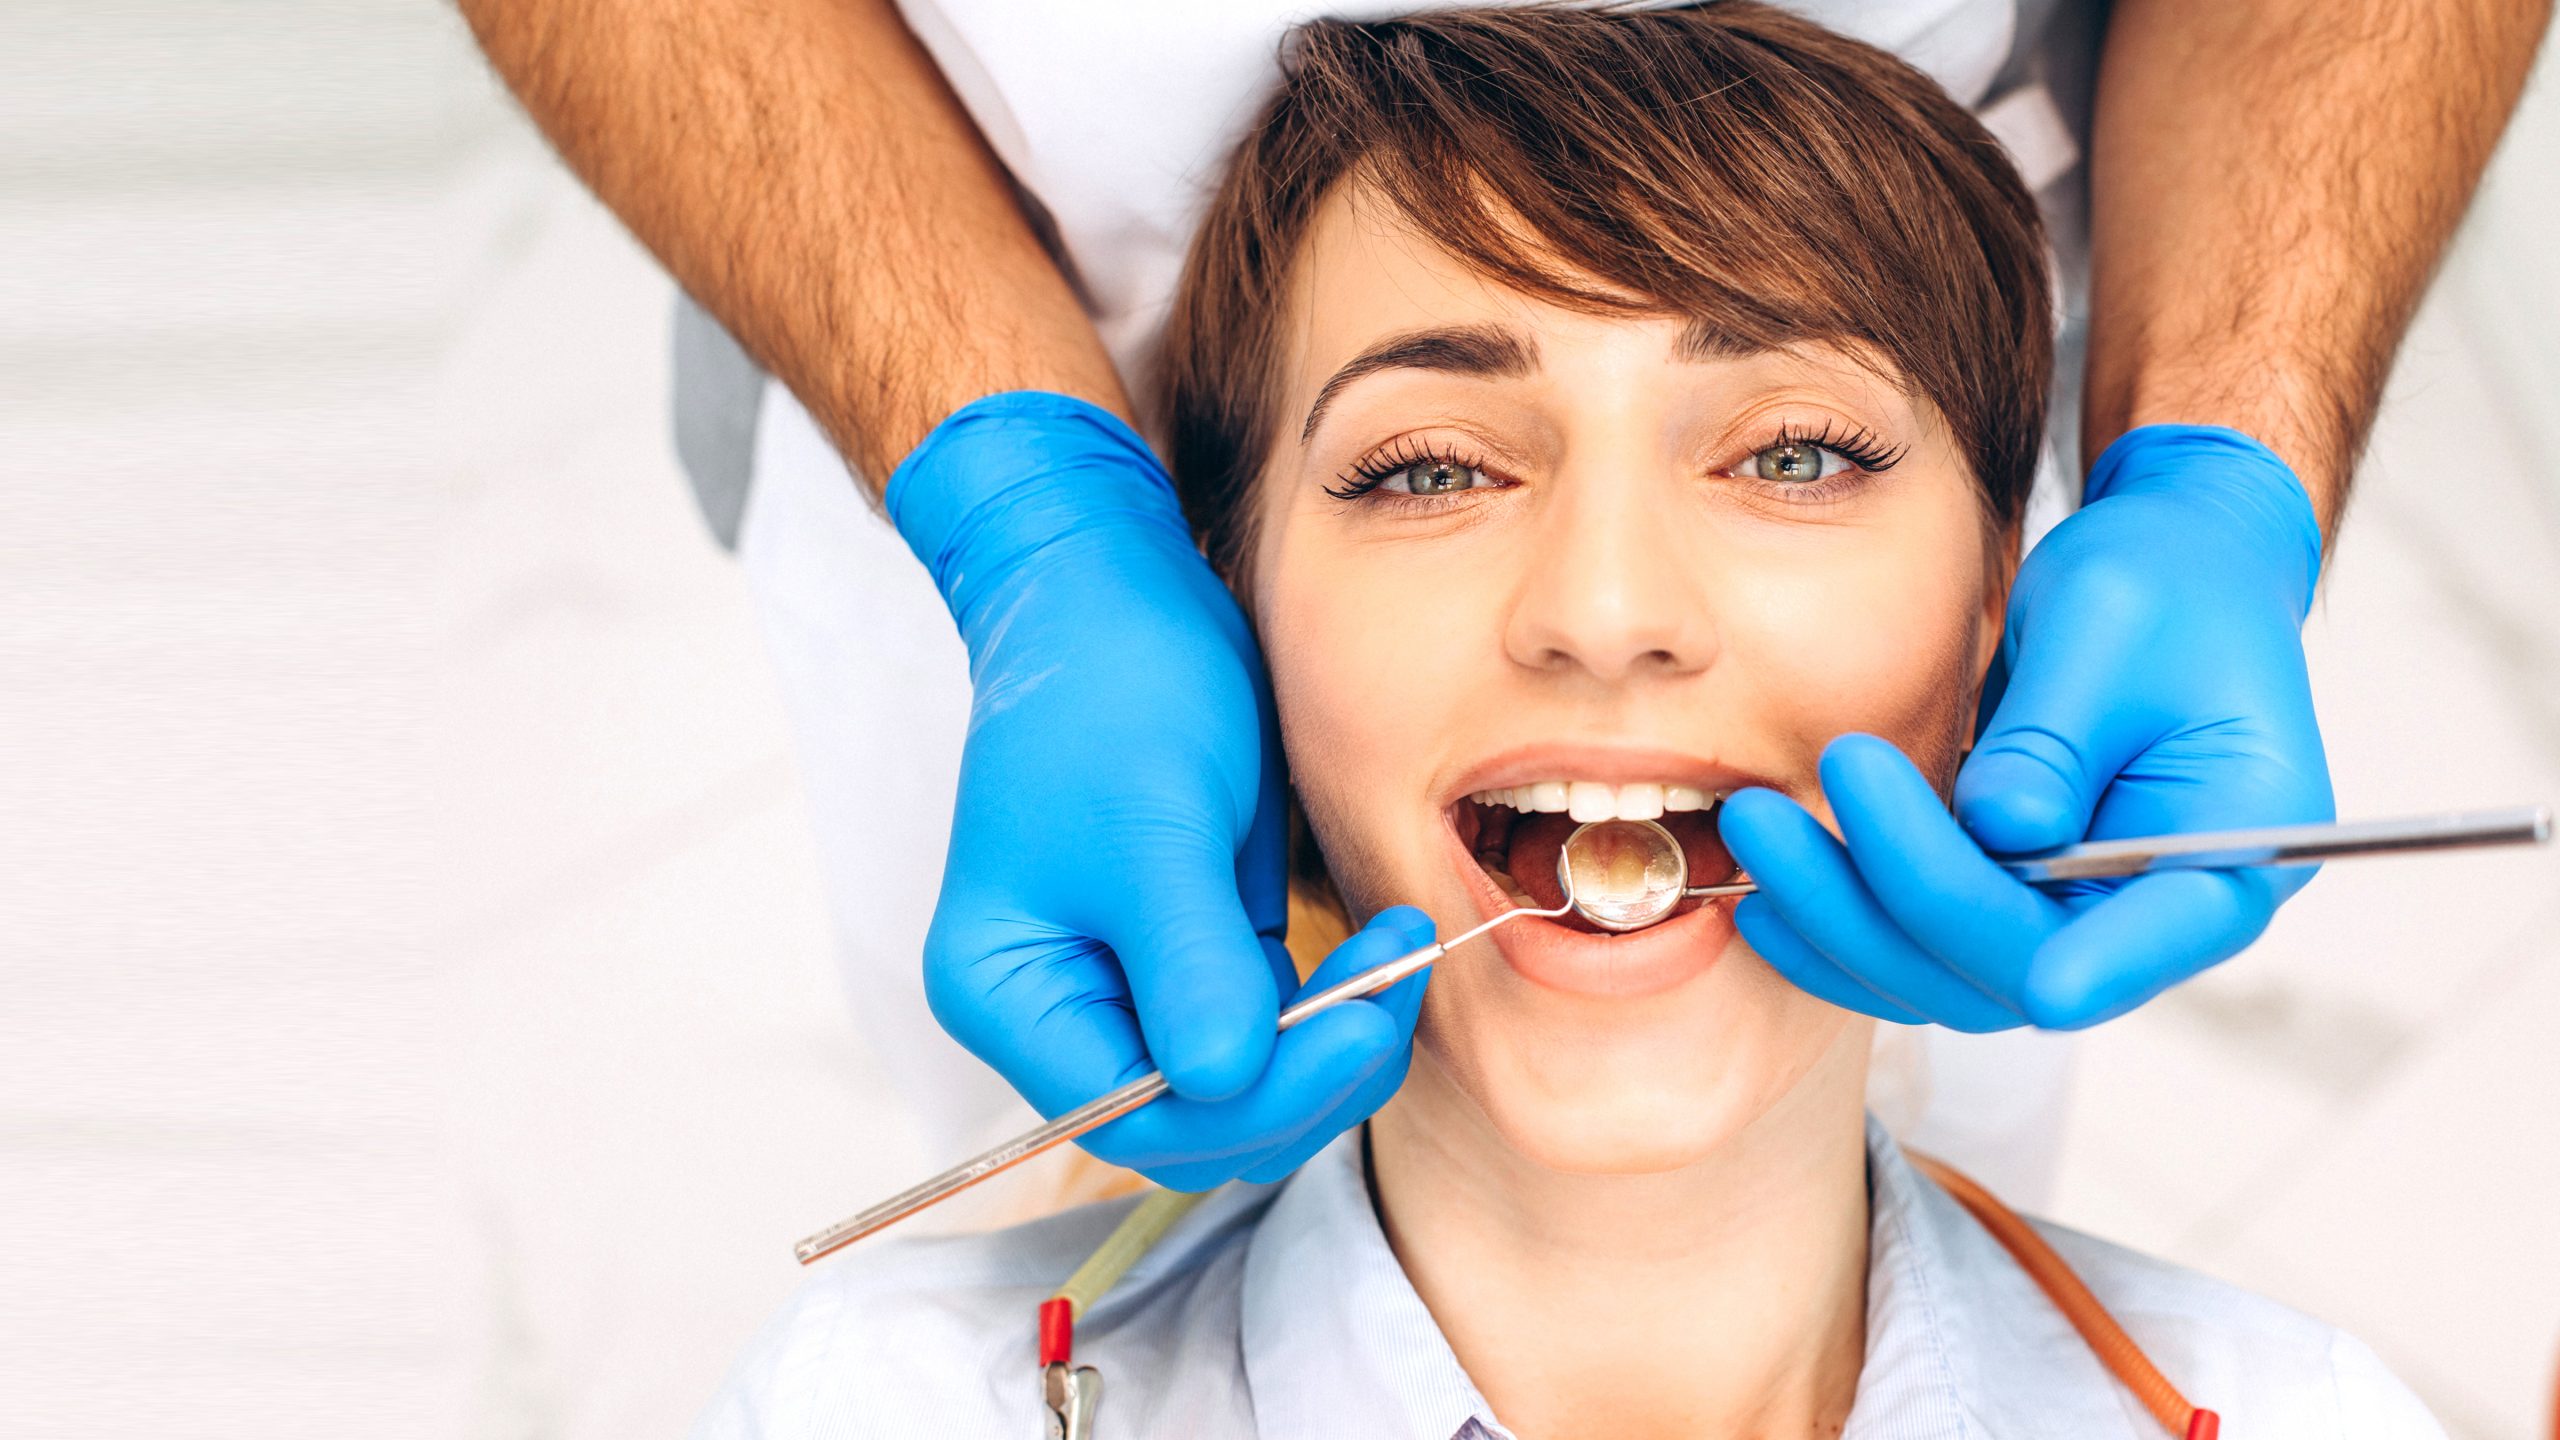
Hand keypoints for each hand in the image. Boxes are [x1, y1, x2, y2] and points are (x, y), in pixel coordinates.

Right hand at [889, 392, 1425, 1185]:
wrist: (1112, 589)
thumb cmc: (1112, 688)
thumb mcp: (1154, 824)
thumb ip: (1190, 962)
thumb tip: (1229, 1080)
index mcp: (1009, 992)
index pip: (1134, 1116)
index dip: (1255, 1099)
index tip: (1358, 1029)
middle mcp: (1057, 1009)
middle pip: (1190, 1121)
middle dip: (1303, 1078)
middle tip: (1393, 992)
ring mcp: (1123, 986)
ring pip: (1241, 1086)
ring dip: (1330, 1044)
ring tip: (1399, 955)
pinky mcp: (1187, 954)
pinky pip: (1264, 1027)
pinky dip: (1328, 1009)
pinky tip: (1381, 951)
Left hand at [1720, 425, 2333, 1029]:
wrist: (2167, 574)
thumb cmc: (2163, 583)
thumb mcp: (2112, 623)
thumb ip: (2058, 735)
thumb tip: (2001, 829)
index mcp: (2238, 847)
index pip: (2157, 935)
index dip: (2067, 955)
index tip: (1946, 906)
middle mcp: (2161, 913)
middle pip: (2019, 968)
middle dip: (1885, 901)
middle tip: (1768, 816)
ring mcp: (2081, 923)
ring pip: (1950, 980)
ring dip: (1838, 920)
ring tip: (1748, 828)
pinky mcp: (2011, 909)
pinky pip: (1920, 954)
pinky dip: (1839, 929)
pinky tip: (1761, 891)